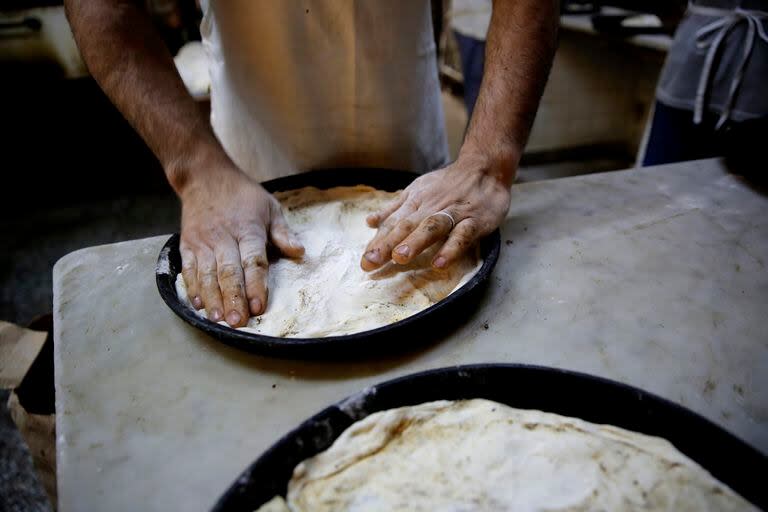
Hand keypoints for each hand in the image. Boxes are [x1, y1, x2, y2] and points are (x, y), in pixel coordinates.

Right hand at [178, 160, 303, 326]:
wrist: (204, 176)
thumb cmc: (243, 194)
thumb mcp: (269, 206)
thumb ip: (282, 233)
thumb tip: (299, 252)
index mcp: (248, 228)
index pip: (253, 261)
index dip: (256, 285)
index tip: (259, 306)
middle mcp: (223, 237)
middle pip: (228, 272)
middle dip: (233, 298)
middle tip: (238, 322)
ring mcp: (202, 242)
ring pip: (206, 274)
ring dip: (212, 298)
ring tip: (218, 319)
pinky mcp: (187, 244)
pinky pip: (188, 269)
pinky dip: (193, 288)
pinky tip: (198, 304)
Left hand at [361, 153, 511, 270]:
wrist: (484, 166)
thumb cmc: (448, 183)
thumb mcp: (418, 190)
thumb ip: (395, 208)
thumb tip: (370, 221)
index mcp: (415, 202)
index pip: (393, 224)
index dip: (378, 242)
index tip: (365, 262)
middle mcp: (430, 207)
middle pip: (406, 226)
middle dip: (387, 244)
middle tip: (371, 262)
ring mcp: (453, 213)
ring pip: (431, 227)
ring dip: (415, 242)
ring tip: (399, 258)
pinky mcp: (474, 221)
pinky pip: (462, 235)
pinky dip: (451, 249)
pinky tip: (440, 264)